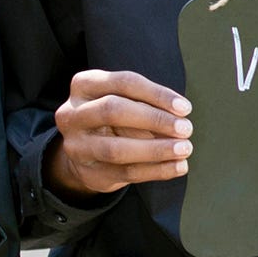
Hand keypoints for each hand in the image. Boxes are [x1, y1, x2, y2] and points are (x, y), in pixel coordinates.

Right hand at [45, 68, 191, 198]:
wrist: (85, 151)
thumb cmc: (114, 117)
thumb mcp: (126, 99)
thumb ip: (148, 104)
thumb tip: (180, 119)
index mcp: (84, 85)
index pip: (124, 83)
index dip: (157, 94)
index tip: (185, 108)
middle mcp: (71, 114)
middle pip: (113, 111)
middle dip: (154, 120)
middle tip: (186, 129)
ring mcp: (76, 146)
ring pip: (117, 149)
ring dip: (156, 150)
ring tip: (184, 149)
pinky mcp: (87, 172)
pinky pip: (125, 173)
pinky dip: (156, 170)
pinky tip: (178, 167)